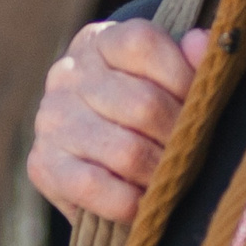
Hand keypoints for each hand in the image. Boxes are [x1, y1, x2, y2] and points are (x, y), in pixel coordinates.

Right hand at [27, 19, 214, 223]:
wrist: (94, 157)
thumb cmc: (141, 111)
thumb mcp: (164, 77)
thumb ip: (188, 61)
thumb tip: (202, 42)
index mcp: (100, 42)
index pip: (143, 44)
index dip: (183, 77)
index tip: (202, 105)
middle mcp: (68, 74)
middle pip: (143, 105)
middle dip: (180, 137)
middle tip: (196, 155)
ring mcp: (51, 119)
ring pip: (126, 151)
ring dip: (160, 173)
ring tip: (175, 180)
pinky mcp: (43, 164)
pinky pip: (94, 186)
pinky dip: (130, 202)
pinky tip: (145, 203)